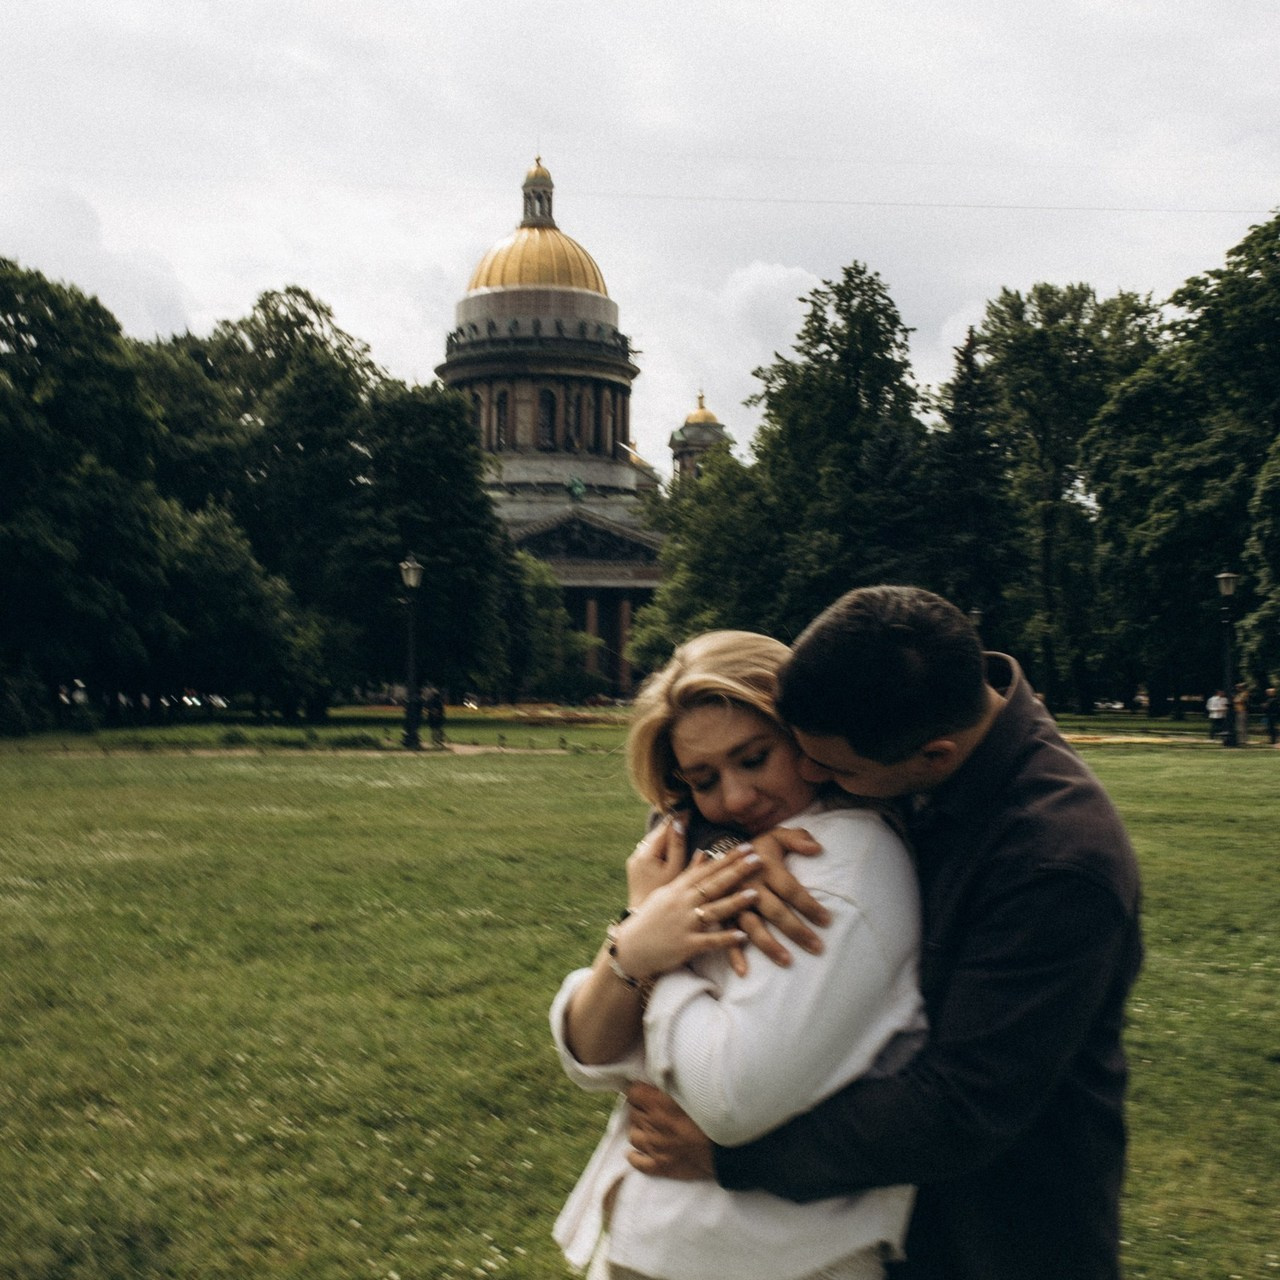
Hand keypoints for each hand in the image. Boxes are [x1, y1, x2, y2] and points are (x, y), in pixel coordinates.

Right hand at [612, 848, 761, 980]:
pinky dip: (725, 939)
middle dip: (737, 871)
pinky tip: (742, 935)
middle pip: (713, 884)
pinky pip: (709, 942)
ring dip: (735, 902)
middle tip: (758, 858)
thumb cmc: (650, 917)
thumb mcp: (666, 891)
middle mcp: (682, 903)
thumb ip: (687, 873)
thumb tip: (704, 854)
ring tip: (755, 894)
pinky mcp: (686, 945)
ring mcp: (684, 924)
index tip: (747, 847)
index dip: (728, 858)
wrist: (630, 947)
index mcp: (679, 888)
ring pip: (713, 910)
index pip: (707, 869)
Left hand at [625, 816, 685, 908]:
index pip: (663, 830)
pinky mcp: (634, 867)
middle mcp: (637, 855)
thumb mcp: (675, 870)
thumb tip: (680, 823)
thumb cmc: (664, 894)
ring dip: (665, 835)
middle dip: (670, 825)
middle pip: (656, 834)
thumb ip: (678, 846)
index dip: (676, 819)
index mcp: (646, 854)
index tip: (688, 810)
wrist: (644, 914)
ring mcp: (633, 861)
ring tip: (679, 826)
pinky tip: (668, 844)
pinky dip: (659, 846)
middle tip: (685, 813)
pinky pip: (649, 851)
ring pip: (652, 842)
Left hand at [625, 1082, 714, 1179]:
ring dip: (640, 1131)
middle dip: (642, 1110)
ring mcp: (655, 1147)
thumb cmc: (713, 1114)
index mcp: (658, 1103)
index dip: (640, 1092)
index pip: (633, 1093)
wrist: (726, 1148)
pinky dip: (635, 1157)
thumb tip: (662, 1080)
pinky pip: (638, 1163)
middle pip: (634, 1113)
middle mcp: (652, 1124)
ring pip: (633, 1136)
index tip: (647, 1093)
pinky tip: (637, 1152)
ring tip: (650, 1128)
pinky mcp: (661, 1166)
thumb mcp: (693, 1090)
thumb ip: (673, 1085)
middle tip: (654, 1110)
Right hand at [730, 827, 830, 968]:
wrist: (719, 852)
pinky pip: (726, 935)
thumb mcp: (776, 835)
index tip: (827, 920)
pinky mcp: (721, 914)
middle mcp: (749, 886)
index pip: (791, 889)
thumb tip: (817, 849)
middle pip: (775, 911)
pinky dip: (734, 954)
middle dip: (796, 930)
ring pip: (752, 927)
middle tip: (817, 947)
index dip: (809, 905)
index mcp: (764, 867)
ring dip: (769, 945)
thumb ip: (797, 838)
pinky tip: (744, 972)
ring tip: (787, 962)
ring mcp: (733, 902)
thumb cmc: (757, 848)